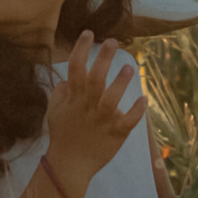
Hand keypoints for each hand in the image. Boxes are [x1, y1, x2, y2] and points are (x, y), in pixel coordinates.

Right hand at [42, 30, 146, 190]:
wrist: (70, 164)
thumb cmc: (62, 135)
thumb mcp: (54, 111)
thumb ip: (60, 92)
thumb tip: (68, 78)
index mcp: (73, 99)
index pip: (75, 69)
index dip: (81, 50)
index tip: (89, 33)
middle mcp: (87, 107)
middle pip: (94, 79)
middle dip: (103, 60)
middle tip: (113, 42)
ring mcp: (102, 120)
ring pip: (110, 100)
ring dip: (120, 84)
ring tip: (130, 68)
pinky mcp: (115, 134)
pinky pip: (127, 121)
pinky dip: (136, 111)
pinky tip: (144, 99)